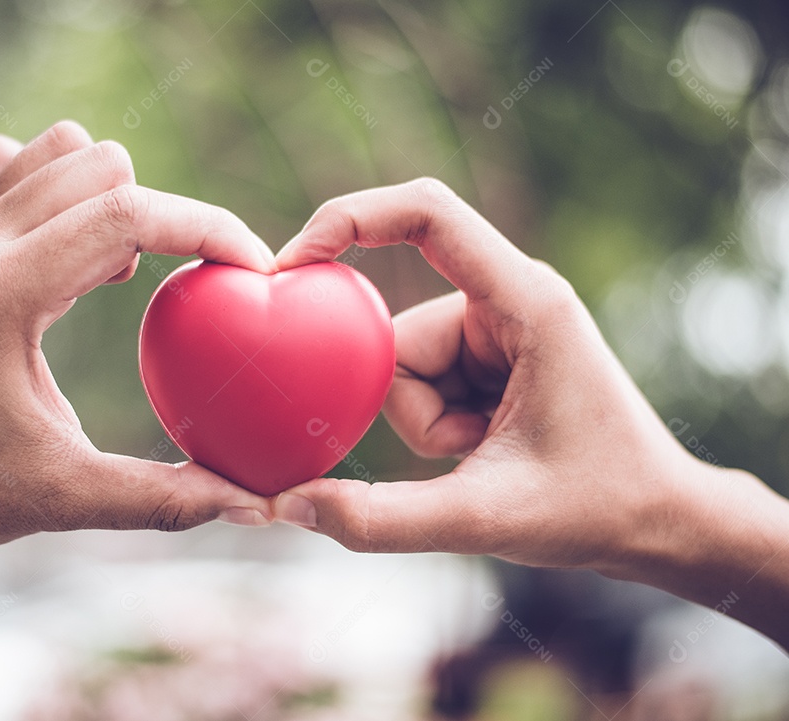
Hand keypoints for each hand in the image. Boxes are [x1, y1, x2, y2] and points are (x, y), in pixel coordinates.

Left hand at [0, 121, 275, 557]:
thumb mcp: (56, 499)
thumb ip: (159, 500)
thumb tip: (250, 504)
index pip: (127, 214)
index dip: (209, 230)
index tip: (252, 271)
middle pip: (100, 163)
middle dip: (164, 214)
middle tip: (180, 288)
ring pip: (58, 149)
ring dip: (110, 194)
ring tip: (119, 273)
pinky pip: (15, 166)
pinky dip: (61, 192)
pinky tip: (68, 259)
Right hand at [270, 180, 788, 649]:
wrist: (661, 523)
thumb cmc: (599, 508)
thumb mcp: (484, 518)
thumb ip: (381, 519)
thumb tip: (288, 505)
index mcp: (526, 300)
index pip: (427, 214)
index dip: (350, 218)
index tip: (292, 262)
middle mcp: (509, 298)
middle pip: (397, 332)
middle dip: (411, 409)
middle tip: (467, 453)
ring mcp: (496, 327)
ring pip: (403, 365)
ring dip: (426, 424)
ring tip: (485, 454)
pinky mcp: (488, 355)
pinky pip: (420, 382)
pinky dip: (435, 426)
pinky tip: (484, 449)